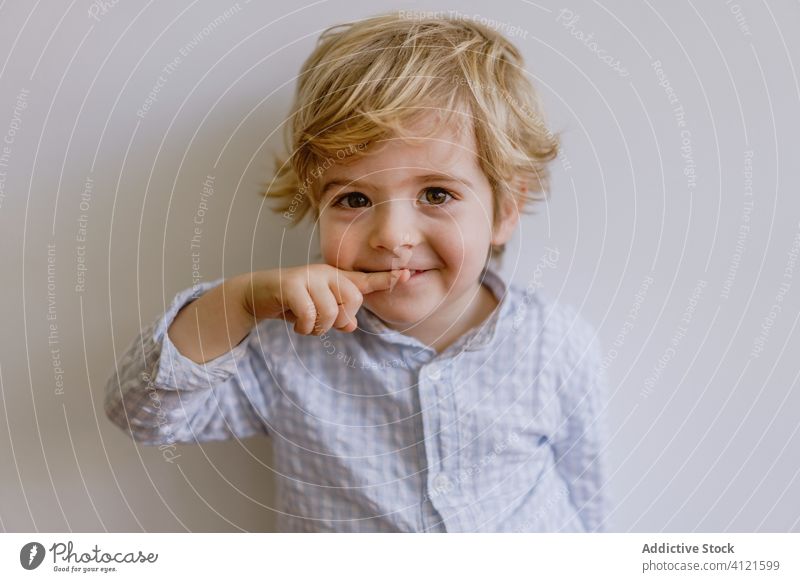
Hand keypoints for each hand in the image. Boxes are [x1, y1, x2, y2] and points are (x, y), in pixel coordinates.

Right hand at [237, 264, 409, 334]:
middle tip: (318, 321)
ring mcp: (309, 276)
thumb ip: (338, 317)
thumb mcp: (318, 312)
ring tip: (305, 322)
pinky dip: (303, 327)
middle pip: (353, 301)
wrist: (256, 295)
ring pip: (331, 313)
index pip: (366, 280)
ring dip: (317, 328)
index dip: (387, 280)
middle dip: (338, 319)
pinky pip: (310, 315)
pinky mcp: (292, 285)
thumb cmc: (291, 304)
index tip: (407, 274)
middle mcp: (326, 273)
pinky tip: (295, 324)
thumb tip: (351, 325)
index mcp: (336, 279)